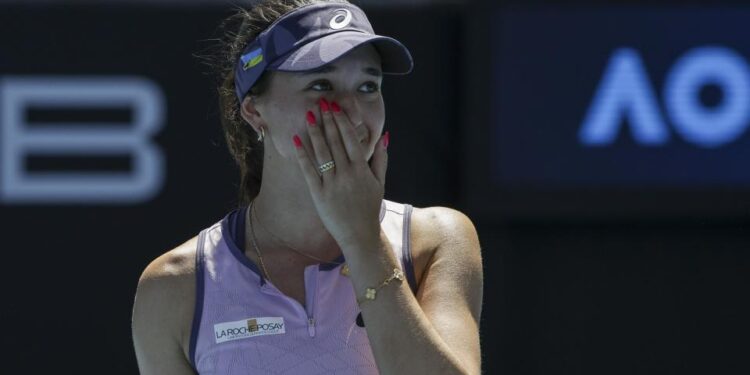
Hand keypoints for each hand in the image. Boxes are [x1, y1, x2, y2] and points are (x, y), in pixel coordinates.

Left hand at [292, 97, 388, 248]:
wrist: (359, 234)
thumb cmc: (370, 208)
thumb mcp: (380, 182)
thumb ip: (381, 158)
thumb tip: (385, 136)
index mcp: (362, 169)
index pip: (350, 139)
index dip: (342, 121)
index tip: (336, 107)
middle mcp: (346, 174)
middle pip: (335, 142)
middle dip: (328, 120)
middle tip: (321, 102)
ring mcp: (331, 183)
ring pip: (321, 152)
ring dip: (315, 132)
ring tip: (310, 115)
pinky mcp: (318, 194)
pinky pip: (309, 170)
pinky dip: (302, 154)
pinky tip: (297, 139)